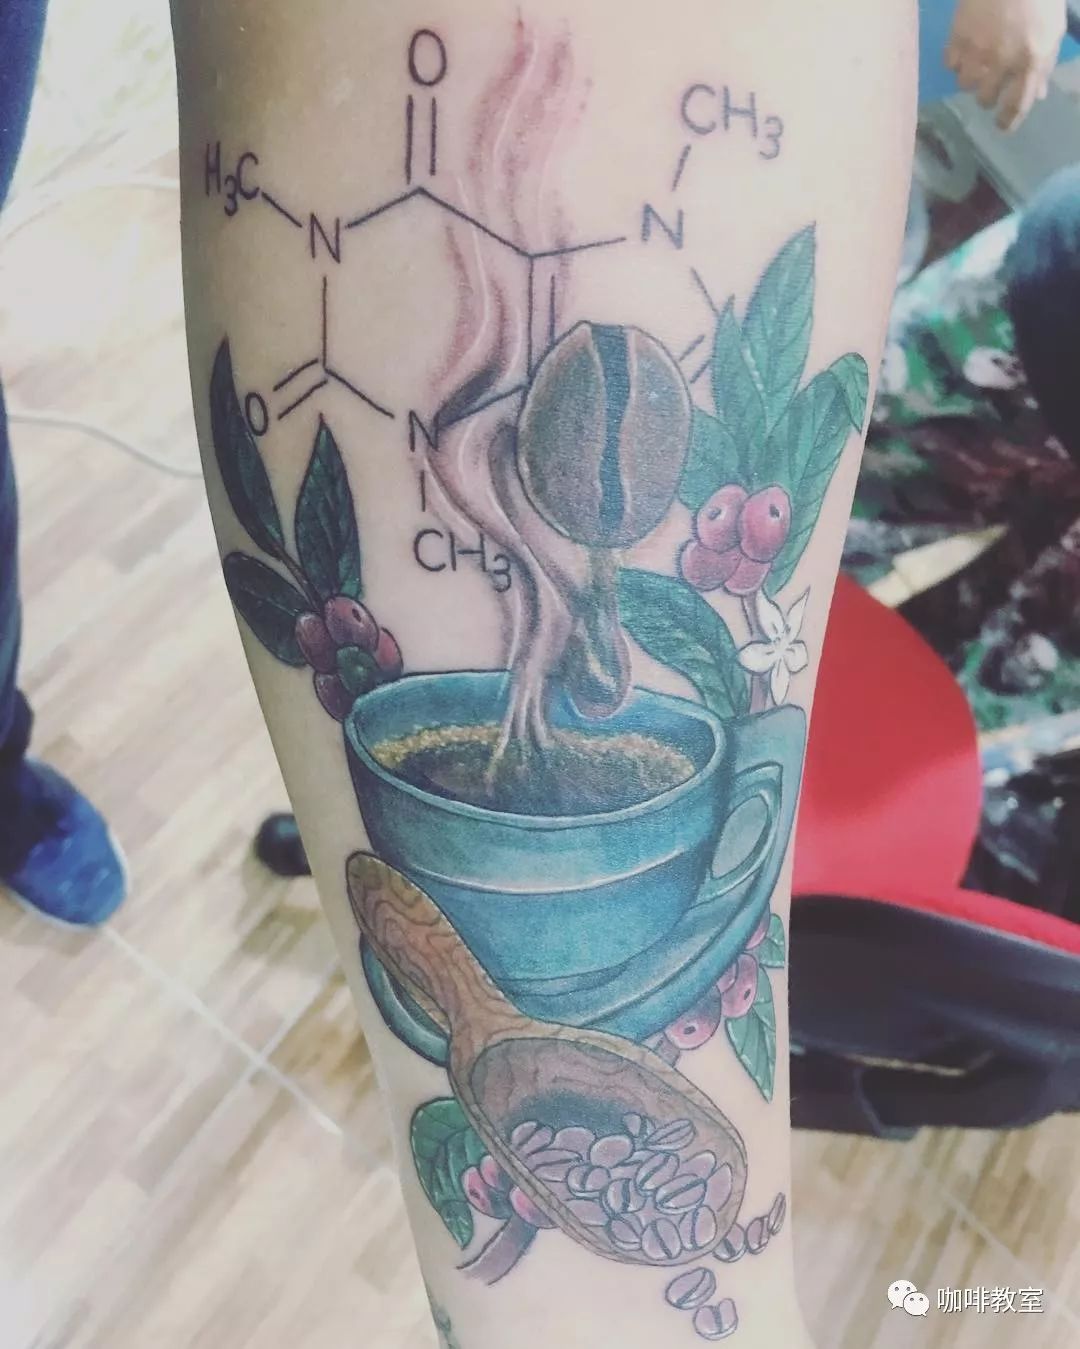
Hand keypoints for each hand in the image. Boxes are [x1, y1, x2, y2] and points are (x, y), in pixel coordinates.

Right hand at [945, 0, 1065, 129]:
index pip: (1016, 105)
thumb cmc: (1039, 0)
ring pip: (965, 84)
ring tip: (977, 65)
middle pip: (985, 99)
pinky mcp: (957, 38)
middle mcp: (1001, 62)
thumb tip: (1037, 95)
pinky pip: (950, 64)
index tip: (1002, 126)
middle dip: (989, 96)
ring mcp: (977, 51)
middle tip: (991, 84)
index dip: (1008, 121)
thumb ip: (1043, 65)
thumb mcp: (1052, 31)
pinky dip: (956, 61)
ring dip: (971, 78)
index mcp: (1030, 61)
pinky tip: (964, 50)